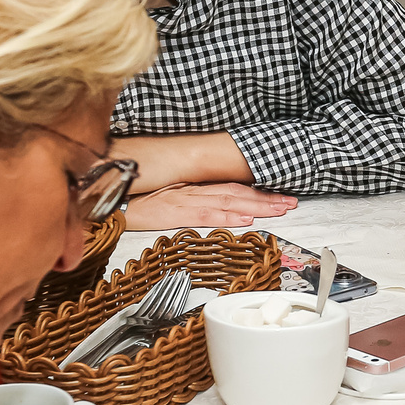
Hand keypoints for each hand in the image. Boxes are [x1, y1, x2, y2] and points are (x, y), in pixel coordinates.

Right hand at [120, 181, 295, 228]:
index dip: (259, 192)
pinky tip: (245, 218)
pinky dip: (227, 215)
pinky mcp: (176, 213)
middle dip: (266, 198)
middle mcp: (195, 190)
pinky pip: (207, 214)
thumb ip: (196, 202)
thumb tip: (224, 208)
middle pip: (237, 192)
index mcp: (195, 187)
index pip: (234, 187)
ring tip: (278, 210)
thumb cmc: (141, 200)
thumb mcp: (172, 198)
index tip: (281, 197)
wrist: (114, 200)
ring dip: (256, 205)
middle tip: (290, 203)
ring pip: (228, 201)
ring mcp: (187, 200)